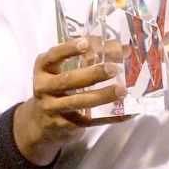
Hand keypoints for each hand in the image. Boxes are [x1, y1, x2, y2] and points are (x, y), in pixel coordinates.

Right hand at [15, 37, 127, 162]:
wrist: (40, 123)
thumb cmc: (58, 88)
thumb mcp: (65, 70)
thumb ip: (90, 57)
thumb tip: (123, 49)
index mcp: (44, 69)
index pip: (52, 56)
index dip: (68, 49)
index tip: (86, 43)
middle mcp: (44, 88)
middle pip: (68, 80)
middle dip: (92, 74)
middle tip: (113, 69)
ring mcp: (53, 108)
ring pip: (78, 102)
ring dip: (102, 96)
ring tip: (122, 90)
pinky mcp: (66, 125)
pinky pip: (91, 121)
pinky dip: (111, 117)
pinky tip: (128, 113)